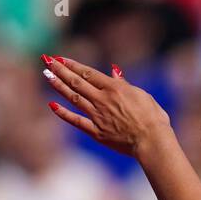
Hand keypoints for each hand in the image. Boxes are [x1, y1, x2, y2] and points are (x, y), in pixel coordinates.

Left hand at [41, 55, 169, 157]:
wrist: (152, 141)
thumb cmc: (153, 118)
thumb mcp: (142, 95)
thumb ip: (124, 84)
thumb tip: (114, 71)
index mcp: (114, 88)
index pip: (88, 73)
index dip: (73, 65)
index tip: (60, 58)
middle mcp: (102, 99)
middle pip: (77, 82)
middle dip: (60, 70)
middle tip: (46, 61)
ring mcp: (97, 115)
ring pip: (73, 97)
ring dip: (58, 85)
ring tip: (46, 75)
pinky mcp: (96, 132)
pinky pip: (76, 121)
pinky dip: (64, 113)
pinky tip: (52, 105)